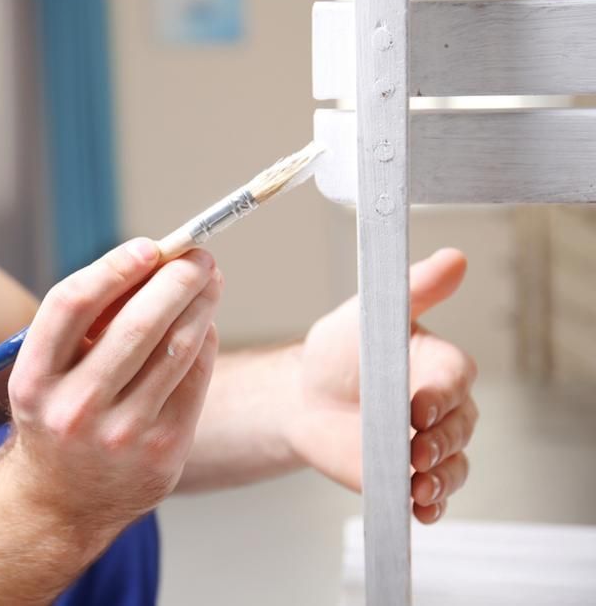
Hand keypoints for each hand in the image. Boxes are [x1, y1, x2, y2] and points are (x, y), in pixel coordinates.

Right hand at [6, 238, 222, 530]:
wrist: (63, 500)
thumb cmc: (60, 411)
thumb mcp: (49, 370)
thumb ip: (88, 320)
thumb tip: (152, 260)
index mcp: (34, 381)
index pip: (71, 305)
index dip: (113, 268)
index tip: (148, 246)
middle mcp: (73, 410)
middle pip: (135, 325)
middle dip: (175, 280)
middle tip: (198, 255)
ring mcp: (120, 436)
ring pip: (175, 350)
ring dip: (201, 304)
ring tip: (209, 280)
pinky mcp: (162, 453)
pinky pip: (194, 381)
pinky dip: (204, 342)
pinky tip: (204, 324)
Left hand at [286, 248, 477, 523]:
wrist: (307, 394)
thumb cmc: (343, 350)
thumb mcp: (371, 312)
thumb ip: (413, 289)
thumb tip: (454, 258)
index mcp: (439, 365)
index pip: (456, 379)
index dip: (440, 395)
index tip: (417, 408)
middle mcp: (443, 407)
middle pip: (459, 427)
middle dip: (440, 441)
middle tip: (415, 451)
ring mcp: (428, 445)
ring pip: (453, 466)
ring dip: (441, 479)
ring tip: (416, 485)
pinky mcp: (409, 476)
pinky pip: (433, 496)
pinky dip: (430, 506)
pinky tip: (418, 509)